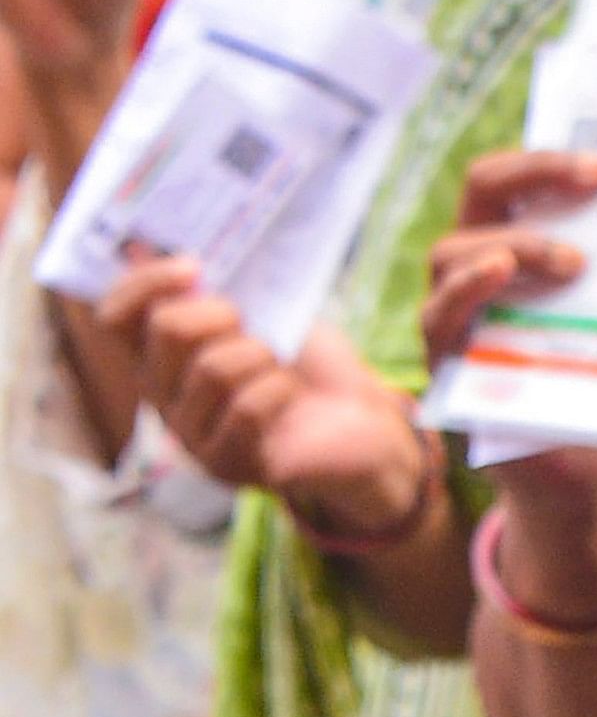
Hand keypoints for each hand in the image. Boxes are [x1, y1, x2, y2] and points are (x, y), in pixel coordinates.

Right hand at [100, 252, 427, 532]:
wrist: (360, 420)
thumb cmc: (308, 363)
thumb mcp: (267, 311)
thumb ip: (225, 288)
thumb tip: (184, 253)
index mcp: (161, 354)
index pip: (116, 317)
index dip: (145, 283)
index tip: (193, 267)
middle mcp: (162, 395)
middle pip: (168, 329)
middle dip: (223, 312)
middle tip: (252, 325)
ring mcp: (189, 433)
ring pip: (212, 369)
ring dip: (262, 356)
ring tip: (278, 368)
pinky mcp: (224, 463)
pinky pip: (244, 408)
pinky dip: (279, 392)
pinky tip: (289, 398)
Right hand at [425, 148, 596, 618]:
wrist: (583, 472)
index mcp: (523, 245)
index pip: (521, 178)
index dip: (553, 157)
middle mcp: (480, 271)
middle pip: (481, 191)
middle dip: (535, 170)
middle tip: (596, 179)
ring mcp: (457, 316)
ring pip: (454, 251)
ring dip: (518, 244)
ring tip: (576, 262)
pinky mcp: (449, 367)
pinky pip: (438, 319)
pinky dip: (467, 291)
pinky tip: (500, 276)